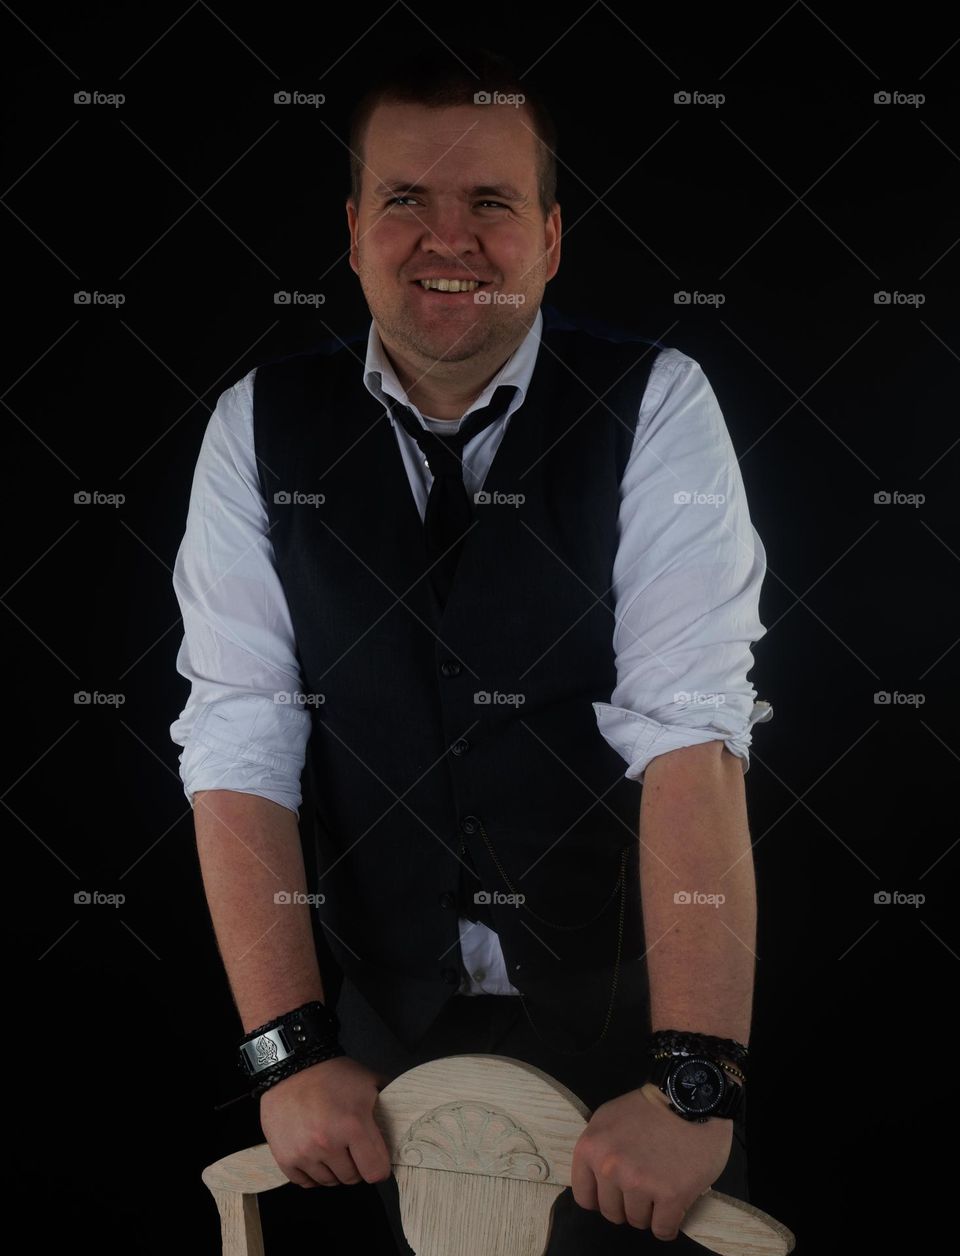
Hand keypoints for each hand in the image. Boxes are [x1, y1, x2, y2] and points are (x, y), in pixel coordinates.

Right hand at [259, 1054, 393, 1187]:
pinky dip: (312, 1173)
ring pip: (329, 1182)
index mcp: (354, 1125)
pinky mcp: (284, 1158)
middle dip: (355, 1165)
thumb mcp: (368, 1081)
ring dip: (333, 1169)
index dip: (379, 1166)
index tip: (375, 1158)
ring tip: (331, 1147)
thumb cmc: (333, 1074)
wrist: (291, 1067)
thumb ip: (388, 1104)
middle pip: (352, 1179)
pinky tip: (314, 1155)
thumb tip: (407, 1121)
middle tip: (351, 1147)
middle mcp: (328, 1143)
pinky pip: (305, 1182)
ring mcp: (304, 1153)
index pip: (376, 1171)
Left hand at [570, 1082, 733, 1239]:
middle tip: (643, 1187)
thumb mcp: (609, 1119)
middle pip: (612, 1212)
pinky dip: (668, 1224)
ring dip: (650, 1211)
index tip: (616, 1193)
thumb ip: (598, 1149)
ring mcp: (639, 1182)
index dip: (602, 1197)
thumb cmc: (650, 1108)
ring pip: (638, 1221)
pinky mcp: (670, 1195)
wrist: (691, 1098)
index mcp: (591, 1147)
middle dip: (627, 1204)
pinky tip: (674, 1207)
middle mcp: (610, 1167)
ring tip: (661, 1188)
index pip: (584, 1196)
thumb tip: (596, 1181)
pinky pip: (663, 1230)